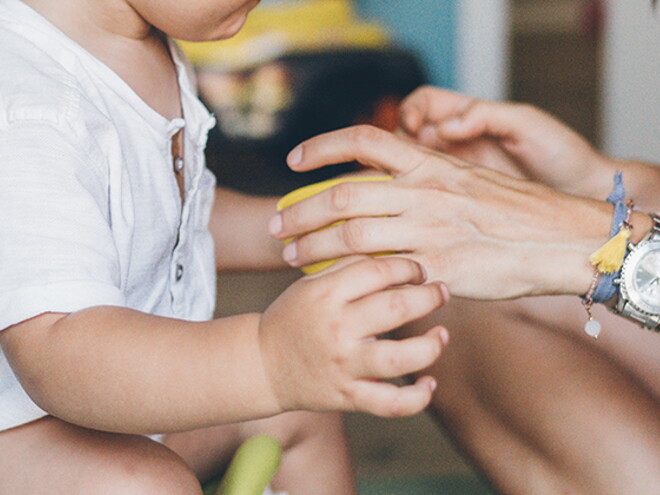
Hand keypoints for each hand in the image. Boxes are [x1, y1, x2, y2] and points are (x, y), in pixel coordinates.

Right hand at [258, 256, 448, 416]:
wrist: (261, 365)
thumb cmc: (293, 317)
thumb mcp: (310, 284)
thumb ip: (348, 267)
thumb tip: (392, 254)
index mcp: (326, 294)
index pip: (378, 271)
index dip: (408, 266)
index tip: (419, 271)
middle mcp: (337, 329)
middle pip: (396, 307)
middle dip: (429, 297)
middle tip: (441, 292)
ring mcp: (343, 366)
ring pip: (400, 358)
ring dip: (431, 345)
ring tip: (442, 334)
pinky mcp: (348, 396)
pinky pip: (391, 404)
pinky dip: (417, 397)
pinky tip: (429, 383)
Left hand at [269, 125, 613, 298]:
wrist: (560, 239)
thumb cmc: (515, 210)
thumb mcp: (468, 178)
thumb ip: (425, 180)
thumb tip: (388, 184)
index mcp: (430, 165)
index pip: (364, 141)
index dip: (321, 147)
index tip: (293, 161)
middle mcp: (424, 193)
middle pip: (342, 195)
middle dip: (301, 211)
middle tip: (278, 225)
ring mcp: (430, 231)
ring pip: (350, 235)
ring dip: (312, 246)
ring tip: (290, 256)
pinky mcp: (438, 268)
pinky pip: (380, 273)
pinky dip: (348, 276)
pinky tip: (331, 283)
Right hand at [398, 86, 614, 198]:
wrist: (581, 193)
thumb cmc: (561, 154)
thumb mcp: (526, 124)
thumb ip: (485, 115)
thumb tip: (446, 125)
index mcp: (469, 117)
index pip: (423, 104)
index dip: (410, 112)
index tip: (413, 127)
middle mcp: (456, 143)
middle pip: (407, 137)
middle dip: (397, 147)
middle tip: (403, 163)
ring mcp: (455, 173)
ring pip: (411, 169)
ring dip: (403, 176)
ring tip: (409, 188)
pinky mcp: (458, 200)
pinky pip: (427, 196)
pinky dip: (416, 199)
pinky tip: (420, 206)